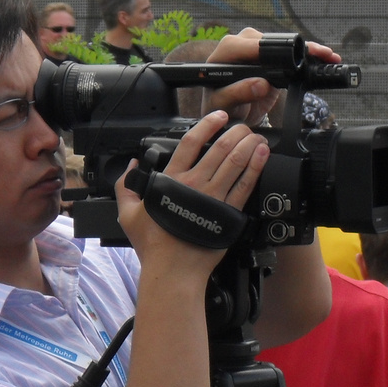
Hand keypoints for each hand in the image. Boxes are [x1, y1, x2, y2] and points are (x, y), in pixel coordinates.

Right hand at [114, 110, 269, 275]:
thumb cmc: (153, 245)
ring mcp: (214, 198)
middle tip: (244, 126)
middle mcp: (195, 185)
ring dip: (250, 144)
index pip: (191, 142)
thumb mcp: (128, 214)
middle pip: (220, 148)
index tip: (219, 116)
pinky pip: (246, 184)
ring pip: (236, 162)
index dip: (207, 124)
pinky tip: (262, 156)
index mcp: (171, 180)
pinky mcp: (229, 213)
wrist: (173, 270)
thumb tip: (131, 166)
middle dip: (236, 131)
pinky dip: (256, 167)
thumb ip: (125, 186)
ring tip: (257, 136)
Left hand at [205, 27, 340, 122]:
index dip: (272, 51)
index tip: (291, 58)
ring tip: (328, 56)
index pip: (252, 45)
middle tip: (320, 55)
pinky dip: (308, 56)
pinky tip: (323, 57)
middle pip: (274, 41)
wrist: (231, 112)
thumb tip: (261, 84)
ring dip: (309, 50)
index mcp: (227, 50)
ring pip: (286, 45)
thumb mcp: (223, 103)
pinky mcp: (272, 57)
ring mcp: (259, 48)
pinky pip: (292, 53)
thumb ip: (237, 92)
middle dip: (298, 48)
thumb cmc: (220, 105)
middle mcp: (243, 43)